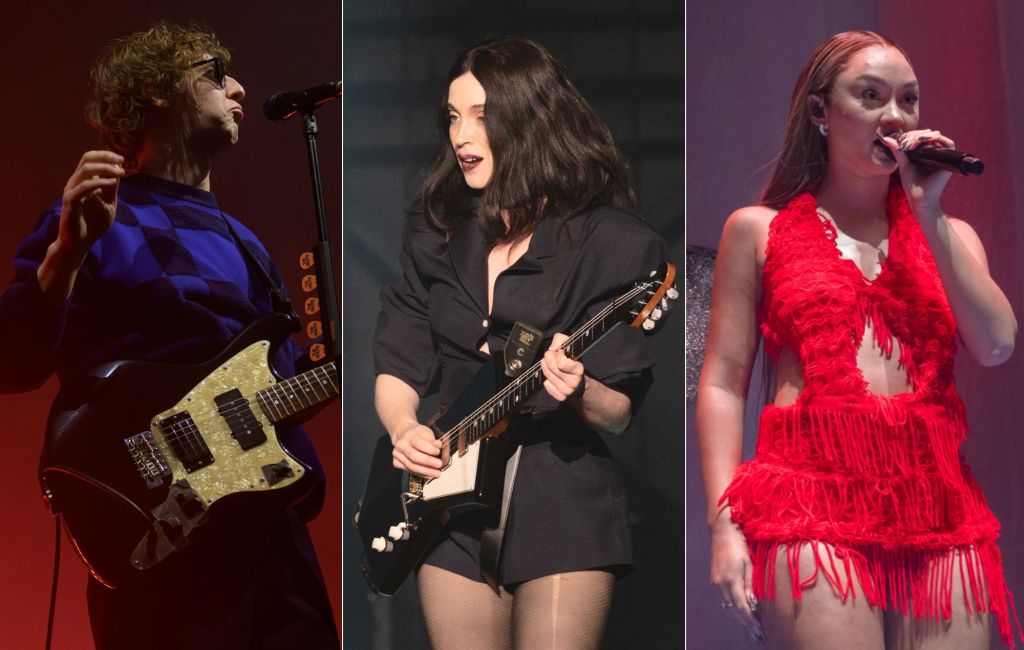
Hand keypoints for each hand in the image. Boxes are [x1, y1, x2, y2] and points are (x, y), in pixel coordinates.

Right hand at [58, 151, 123, 256]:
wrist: (80, 243)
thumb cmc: (93, 224)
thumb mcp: (108, 203)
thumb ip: (112, 188)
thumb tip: (119, 170)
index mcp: (84, 181)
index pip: (91, 159)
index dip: (106, 155)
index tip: (122, 159)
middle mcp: (75, 182)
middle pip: (86, 159)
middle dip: (106, 157)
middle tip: (122, 160)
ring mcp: (71, 191)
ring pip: (85, 170)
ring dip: (105, 168)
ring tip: (120, 172)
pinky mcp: (70, 202)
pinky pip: (83, 188)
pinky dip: (98, 183)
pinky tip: (111, 184)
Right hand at [390, 420, 442, 477]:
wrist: (403, 434)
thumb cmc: (416, 434)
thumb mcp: (426, 432)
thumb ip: (432, 440)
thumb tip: (439, 447)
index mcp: (409, 435)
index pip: (419, 443)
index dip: (429, 449)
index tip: (438, 452)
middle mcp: (401, 445)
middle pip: (413, 456)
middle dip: (428, 462)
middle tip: (439, 465)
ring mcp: (397, 454)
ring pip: (411, 466)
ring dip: (426, 471)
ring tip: (436, 473)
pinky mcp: (396, 463)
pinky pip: (409, 470)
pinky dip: (420, 474)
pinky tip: (428, 474)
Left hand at [540, 333, 583, 400]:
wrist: (578, 380)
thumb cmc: (572, 360)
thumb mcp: (569, 345)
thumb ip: (560, 339)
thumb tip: (552, 348)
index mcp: (579, 369)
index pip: (561, 363)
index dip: (558, 355)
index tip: (560, 352)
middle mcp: (575, 382)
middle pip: (552, 368)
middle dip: (548, 359)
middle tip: (550, 355)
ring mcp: (568, 391)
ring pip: (548, 376)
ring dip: (546, 368)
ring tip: (549, 364)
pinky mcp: (561, 397)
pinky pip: (547, 386)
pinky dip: (547, 380)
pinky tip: (552, 377)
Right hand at [710, 513, 764, 643]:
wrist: (721, 531)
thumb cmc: (739, 544)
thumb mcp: (748, 563)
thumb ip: (749, 584)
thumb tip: (752, 603)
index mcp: (731, 580)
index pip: (742, 607)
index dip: (751, 621)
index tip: (760, 631)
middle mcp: (720, 584)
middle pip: (733, 611)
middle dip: (745, 625)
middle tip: (757, 636)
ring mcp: (715, 583)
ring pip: (726, 608)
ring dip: (738, 620)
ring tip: (749, 630)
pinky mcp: (714, 581)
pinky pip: (722, 601)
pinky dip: (731, 610)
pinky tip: (738, 615)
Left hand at [878, 129, 954, 219]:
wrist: (919, 198)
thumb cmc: (912, 184)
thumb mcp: (903, 164)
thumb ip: (898, 151)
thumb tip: (887, 138)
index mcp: (926, 154)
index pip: (922, 137)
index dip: (913, 134)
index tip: (902, 137)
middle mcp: (936, 153)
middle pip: (929, 135)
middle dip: (917, 134)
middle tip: (906, 139)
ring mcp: (943, 156)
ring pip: (937, 137)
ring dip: (924, 136)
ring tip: (912, 141)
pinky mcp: (949, 160)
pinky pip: (948, 144)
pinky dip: (937, 139)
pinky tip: (924, 141)